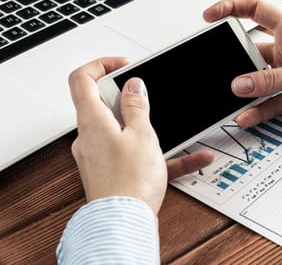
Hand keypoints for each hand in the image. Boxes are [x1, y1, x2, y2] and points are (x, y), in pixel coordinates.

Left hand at [68, 57, 212, 213]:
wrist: (125, 224)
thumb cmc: (129, 183)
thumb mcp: (142, 135)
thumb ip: (137, 106)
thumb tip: (133, 85)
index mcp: (92, 120)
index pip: (82, 79)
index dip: (102, 64)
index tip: (126, 65)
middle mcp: (90, 136)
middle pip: (103, 103)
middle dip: (130, 98)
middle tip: (149, 98)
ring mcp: (101, 154)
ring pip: (124, 130)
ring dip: (149, 126)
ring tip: (171, 128)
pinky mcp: (113, 171)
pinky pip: (137, 154)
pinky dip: (161, 154)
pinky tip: (192, 157)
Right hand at [203, 0, 281, 128]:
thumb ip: (272, 80)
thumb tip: (239, 84)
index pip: (255, 10)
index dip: (231, 8)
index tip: (210, 17)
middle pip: (250, 52)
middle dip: (232, 62)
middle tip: (218, 73)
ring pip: (257, 82)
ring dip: (245, 93)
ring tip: (230, 101)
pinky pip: (269, 104)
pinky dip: (258, 111)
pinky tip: (248, 117)